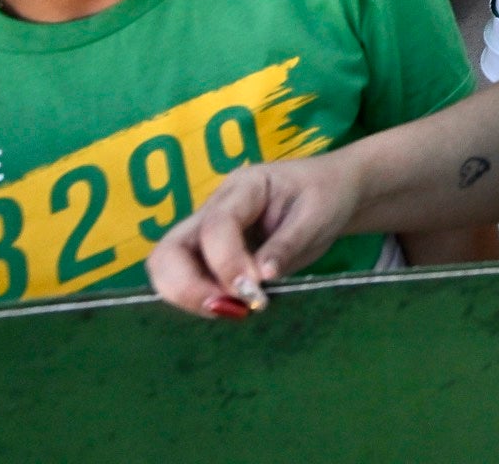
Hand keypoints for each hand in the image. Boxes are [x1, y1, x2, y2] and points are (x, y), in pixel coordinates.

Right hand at [146, 154, 365, 317]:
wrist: (331, 192)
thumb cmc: (325, 196)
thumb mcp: (318, 216)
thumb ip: (287, 244)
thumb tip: (259, 279)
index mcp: (244, 187)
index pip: (216, 225)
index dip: (227, 263)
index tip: (253, 291)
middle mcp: (214, 207)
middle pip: (169, 248)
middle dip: (187, 286)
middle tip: (227, 309)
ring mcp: (206, 231)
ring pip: (167, 267)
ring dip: (190, 296)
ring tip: (233, 311)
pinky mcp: (209, 254)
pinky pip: (187, 279)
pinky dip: (200, 298)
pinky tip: (233, 307)